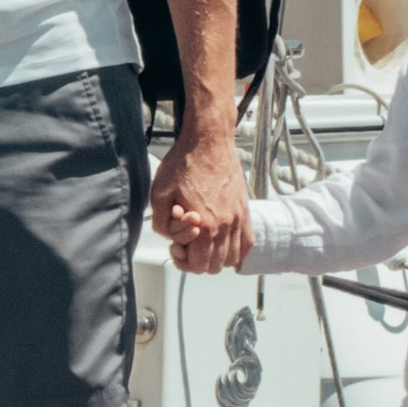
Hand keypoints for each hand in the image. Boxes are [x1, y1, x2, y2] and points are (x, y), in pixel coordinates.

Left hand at [151, 113, 250, 272]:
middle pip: (215, 266)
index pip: (198, 264)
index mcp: (204, 224)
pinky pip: (247, 242)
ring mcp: (238, 218)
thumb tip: (170, 237)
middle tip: (187, 244)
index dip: (183, 261)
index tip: (176, 247)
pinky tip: (223, 241)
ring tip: (204, 242)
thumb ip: (161, 223)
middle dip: (198, 261)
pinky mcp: (244, 210)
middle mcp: (225, 225)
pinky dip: (237, 250)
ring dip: (217, 257)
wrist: (209, 140)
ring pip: (233, 258)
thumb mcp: (160, 193)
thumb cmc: (184, 163)